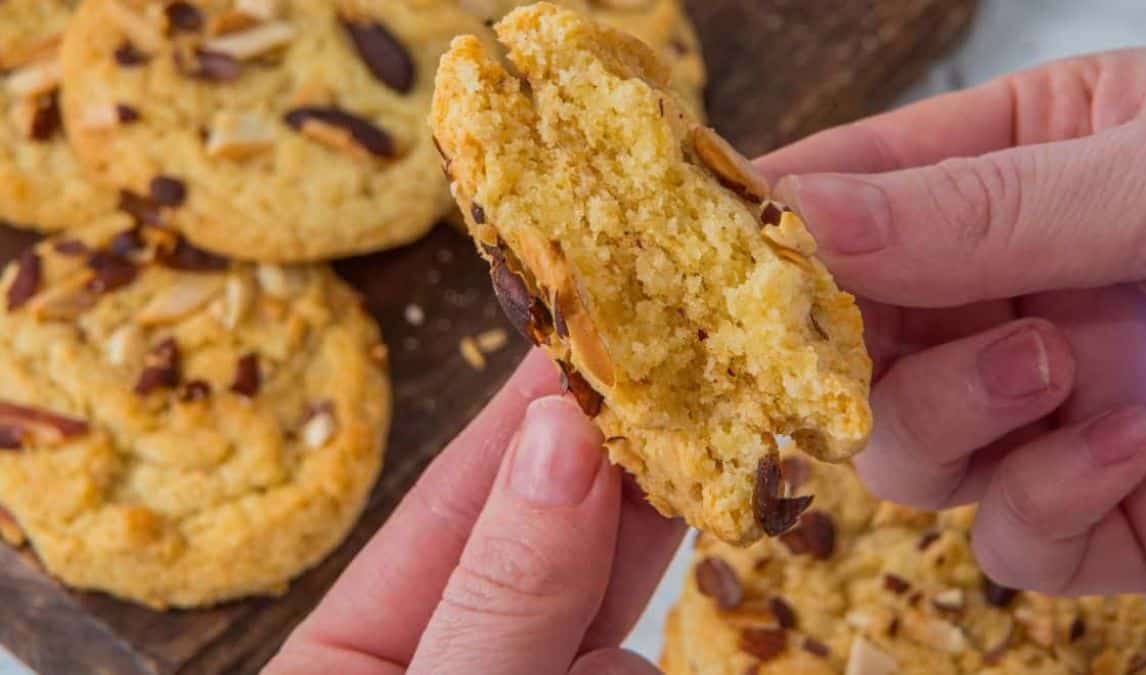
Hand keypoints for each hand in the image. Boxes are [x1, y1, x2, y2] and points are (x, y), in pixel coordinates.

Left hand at [265, 351, 682, 673]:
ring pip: (594, 604)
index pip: (444, 503)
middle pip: (532, 541)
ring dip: (636, 563)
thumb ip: (502, 591)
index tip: (584, 330)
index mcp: (347, 652)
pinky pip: (620, 668)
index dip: (519, 414)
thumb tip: (560, 439)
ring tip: (698, 490)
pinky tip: (628, 667)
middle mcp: (436, 659)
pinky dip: (632, 669)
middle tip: (669, 383)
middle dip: (603, 470)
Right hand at [760, 47, 1145, 595]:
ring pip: (904, 450)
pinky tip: (1136, 442)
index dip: (772, 225)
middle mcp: (1013, 293)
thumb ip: (975, 204)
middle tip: (853, 339)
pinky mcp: (1103, 512)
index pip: (849, 193)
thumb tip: (799, 217)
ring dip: (953, 415)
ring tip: (1049, 368)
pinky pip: (1012, 539)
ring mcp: (1049, 408)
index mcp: (1017, 170)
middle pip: (846, 342)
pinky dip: (1051, 501)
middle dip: (844, 349)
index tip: (711, 254)